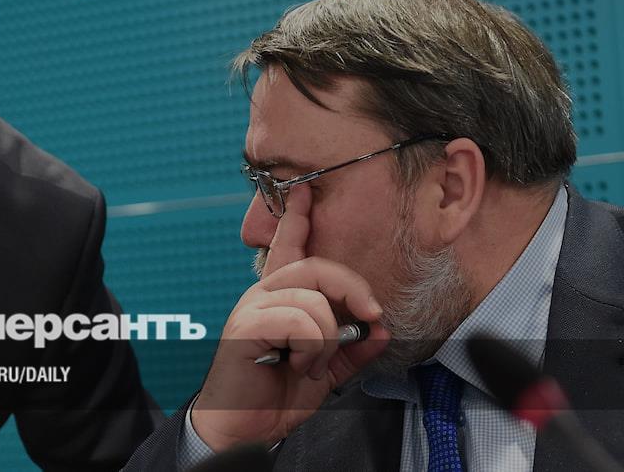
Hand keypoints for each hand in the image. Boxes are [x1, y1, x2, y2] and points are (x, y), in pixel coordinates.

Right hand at [191, 185, 389, 450]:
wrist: (243, 430)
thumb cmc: (274, 396)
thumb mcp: (326, 370)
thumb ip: (352, 348)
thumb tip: (381, 330)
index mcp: (280, 300)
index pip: (289, 248)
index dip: (297, 220)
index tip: (304, 192)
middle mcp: (263, 296)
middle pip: (316, 267)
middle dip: (352, 287)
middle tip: (372, 314)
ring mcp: (252, 308)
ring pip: (313, 300)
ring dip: (327, 339)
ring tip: (312, 364)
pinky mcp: (247, 327)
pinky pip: (299, 321)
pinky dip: (312, 347)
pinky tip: (300, 365)